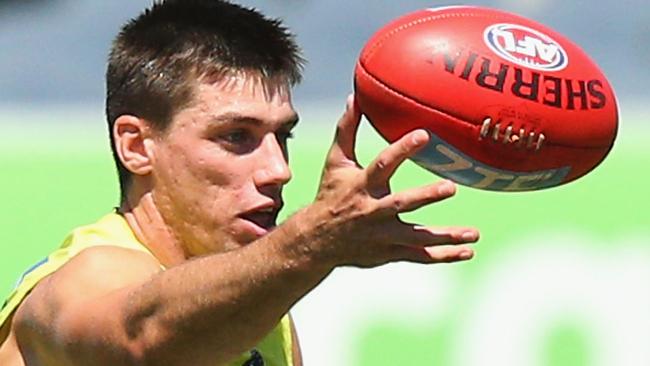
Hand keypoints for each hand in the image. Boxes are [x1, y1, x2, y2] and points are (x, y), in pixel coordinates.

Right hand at [308, 94, 478, 267]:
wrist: (317, 240)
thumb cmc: (331, 194)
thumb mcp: (336, 163)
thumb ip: (347, 130)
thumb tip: (355, 96)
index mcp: (362, 185)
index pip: (382, 164)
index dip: (402, 150)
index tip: (424, 134)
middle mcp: (373, 211)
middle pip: (401, 203)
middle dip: (425, 196)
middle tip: (451, 187)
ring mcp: (382, 235)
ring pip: (416, 237)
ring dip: (445, 236)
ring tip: (473, 234)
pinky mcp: (389, 251)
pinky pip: (419, 256)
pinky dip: (443, 256)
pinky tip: (468, 252)